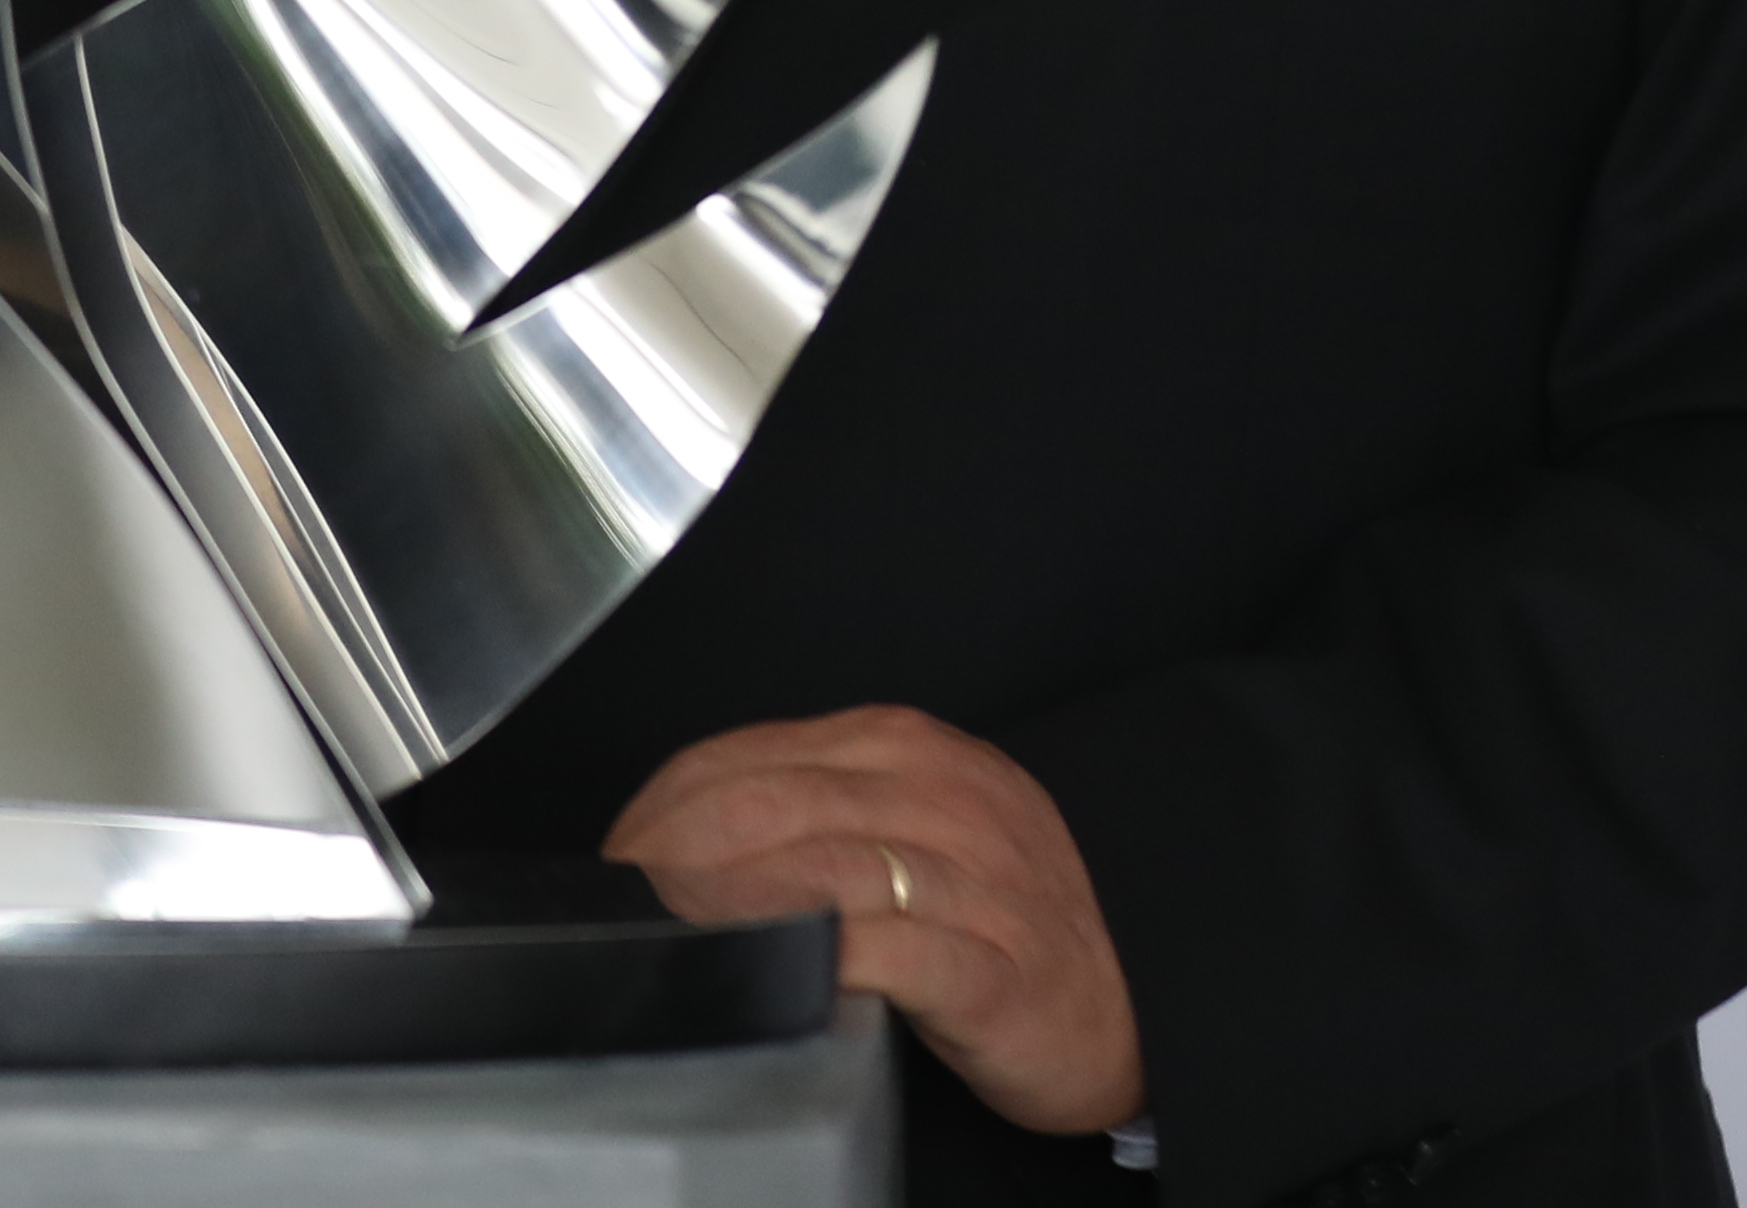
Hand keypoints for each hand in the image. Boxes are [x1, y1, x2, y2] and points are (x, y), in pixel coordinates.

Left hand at [607, 704, 1144, 1136]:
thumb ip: (810, 814)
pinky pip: (894, 954)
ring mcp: (975, 882)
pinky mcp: (997, 970)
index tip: (616, 863)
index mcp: (903, 748)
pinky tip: (777, 976)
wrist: (1129, 998)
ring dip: (726, 908)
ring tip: (674, 941)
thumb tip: (679, 840)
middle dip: (673, 859)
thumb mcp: (906, 828)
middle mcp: (940, 797)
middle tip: (627, 908)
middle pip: (768, 807)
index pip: (745, 758)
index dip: (660, 812)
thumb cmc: (997, 917)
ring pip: (822, 870)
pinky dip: (822, 961)